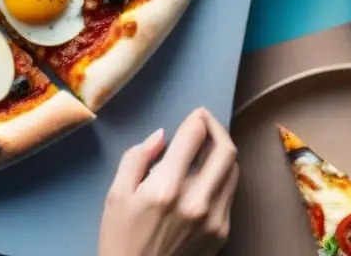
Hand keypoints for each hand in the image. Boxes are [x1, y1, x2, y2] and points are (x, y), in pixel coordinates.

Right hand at [98, 108, 238, 255]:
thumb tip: (161, 136)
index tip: (195, 113)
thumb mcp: (116, 193)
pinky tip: (208, 174)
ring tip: (209, 144)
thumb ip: (137, 158)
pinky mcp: (222, 233)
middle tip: (206, 121)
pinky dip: (223, 177)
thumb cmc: (120, 236)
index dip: (197, 119)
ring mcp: (214, 219)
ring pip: (234, 172)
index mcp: (165, 188)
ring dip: (224, 151)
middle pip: (225, 151)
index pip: (193, 139)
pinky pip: (230, 194)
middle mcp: (195, 201)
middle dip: (217, 128)